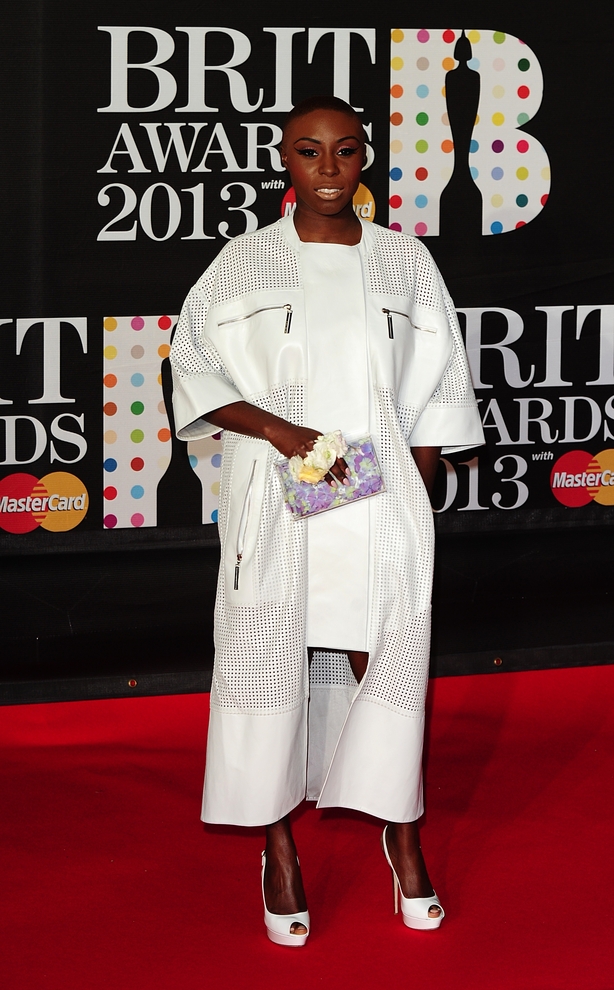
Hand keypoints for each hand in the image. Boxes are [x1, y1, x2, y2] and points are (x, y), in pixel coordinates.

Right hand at [206, 401, 349, 486]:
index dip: (342, 463)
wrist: (279, 429)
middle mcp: (315, 444)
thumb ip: (318, 445)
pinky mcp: (297, 454)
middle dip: (339, 472)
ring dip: (328, 477)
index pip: (335, 452)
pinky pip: (307, 466)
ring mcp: (305, 449)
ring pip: (321, 465)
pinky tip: (319, 480)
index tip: (347, 471)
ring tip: (334, 484)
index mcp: (320, 439)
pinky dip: (313, 474)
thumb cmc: (293, 433)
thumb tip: (327, 456)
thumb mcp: (310, 435)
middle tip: (345, 480)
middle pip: (331, 460)